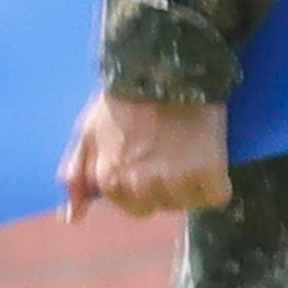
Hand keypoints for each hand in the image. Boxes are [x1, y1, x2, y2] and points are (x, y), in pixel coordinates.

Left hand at [63, 91, 234, 218]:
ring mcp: (175, 182)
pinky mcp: (207, 173)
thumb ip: (76, 177)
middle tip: (169, 151)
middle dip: (165, 186)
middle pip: (161, 206)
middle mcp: (141, 187)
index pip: (134, 208)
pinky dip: (217, 181)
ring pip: (188, 203)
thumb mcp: (87, 132)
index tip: (149, 157)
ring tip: (187, 150)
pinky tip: (208, 155)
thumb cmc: (123, 98)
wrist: (165, 68)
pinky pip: (216, 195)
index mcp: (111, 182)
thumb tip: (71, 218)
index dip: (144, 183)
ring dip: (192, 184)